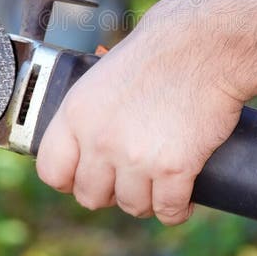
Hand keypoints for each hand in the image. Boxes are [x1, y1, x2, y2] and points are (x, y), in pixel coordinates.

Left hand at [36, 0, 245, 224]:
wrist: (205, 44)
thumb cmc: (162, 48)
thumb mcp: (107, 72)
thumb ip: (94, 108)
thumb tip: (91, 131)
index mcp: (77, 113)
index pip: (51, 170)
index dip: (69, 180)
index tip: (85, 177)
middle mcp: (99, 139)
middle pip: (90, 196)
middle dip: (111, 192)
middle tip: (131, 178)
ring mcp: (136, 157)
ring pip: (132, 207)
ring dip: (147, 201)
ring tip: (160, 186)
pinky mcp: (174, 169)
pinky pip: (169, 211)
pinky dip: (178, 209)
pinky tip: (185, 198)